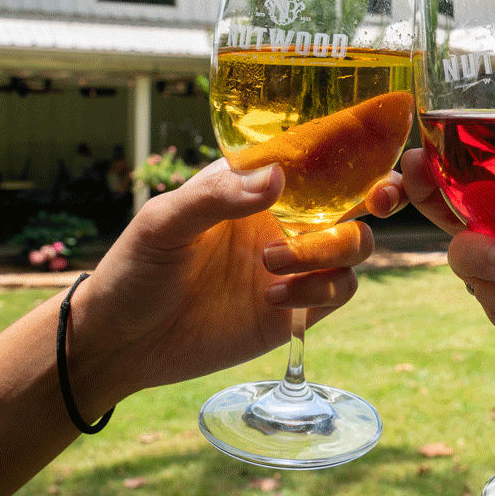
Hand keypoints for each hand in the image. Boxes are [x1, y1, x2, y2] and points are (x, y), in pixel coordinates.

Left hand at [66, 159, 372, 419]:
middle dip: (374, 198)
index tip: (366, 153)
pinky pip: (338, 290)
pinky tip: (273, 297)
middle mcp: (282, 218)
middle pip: (351, 199)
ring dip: (330, 250)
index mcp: (253, 184)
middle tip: (358, 209)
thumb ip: (215, 197)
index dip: (349, 151)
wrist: (121, 344)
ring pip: (352, 244)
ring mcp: (292, 263)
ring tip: (272, 263)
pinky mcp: (294, 308)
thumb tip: (276, 178)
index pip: (312, 157)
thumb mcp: (163, 223)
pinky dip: (321, 289)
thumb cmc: (134, 270)